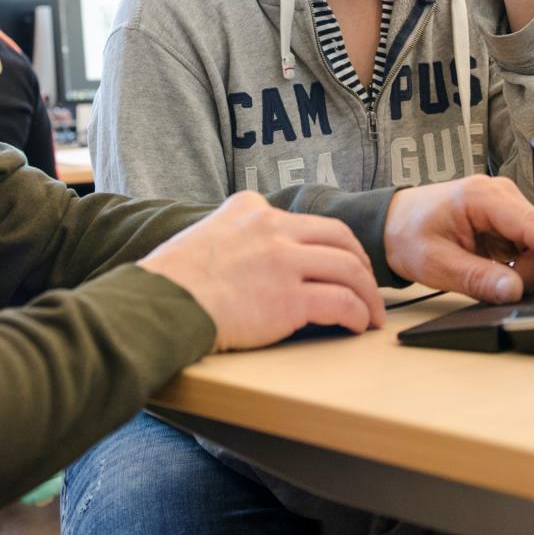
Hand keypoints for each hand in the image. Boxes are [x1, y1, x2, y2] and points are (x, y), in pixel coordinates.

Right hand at [138, 191, 384, 350]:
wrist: (161, 304)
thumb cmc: (172, 280)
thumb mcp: (204, 234)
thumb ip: (232, 234)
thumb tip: (245, 253)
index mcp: (250, 208)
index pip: (302, 219)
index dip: (327, 241)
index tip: (337, 258)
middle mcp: (271, 226)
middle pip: (337, 236)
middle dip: (360, 261)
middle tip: (367, 282)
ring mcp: (283, 260)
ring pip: (348, 268)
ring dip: (367, 293)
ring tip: (372, 313)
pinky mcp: (290, 298)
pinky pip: (341, 302)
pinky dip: (357, 314)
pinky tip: (358, 325)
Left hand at [384, 174, 533, 303]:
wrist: (390, 222)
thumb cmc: (407, 234)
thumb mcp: (435, 263)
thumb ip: (476, 278)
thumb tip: (514, 291)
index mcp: (482, 198)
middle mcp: (500, 195)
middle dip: (523, 273)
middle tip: (485, 281)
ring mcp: (504, 205)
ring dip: (516, 270)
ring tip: (478, 268)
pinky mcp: (505, 218)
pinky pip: (525, 249)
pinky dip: (511, 265)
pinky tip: (486, 263)